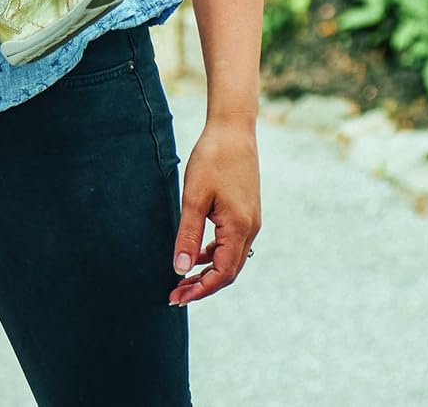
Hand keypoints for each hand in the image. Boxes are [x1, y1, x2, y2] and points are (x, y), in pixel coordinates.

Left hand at [168, 116, 260, 306]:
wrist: (233, 129)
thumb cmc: (212, 159)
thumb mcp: (195, 197)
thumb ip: (188, 235)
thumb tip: (180, 269)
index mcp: (239, 228)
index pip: (222, 274)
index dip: (200, 290)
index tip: (177, 298)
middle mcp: (250, 229)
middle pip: (228, 271)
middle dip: (202, 286)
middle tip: (176, 296)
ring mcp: (251, 221)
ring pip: (231, 259)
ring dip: (209, 272)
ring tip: (183, 279)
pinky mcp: (247, 212)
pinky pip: (232, 243)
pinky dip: (215, 254)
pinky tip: (198, 254)